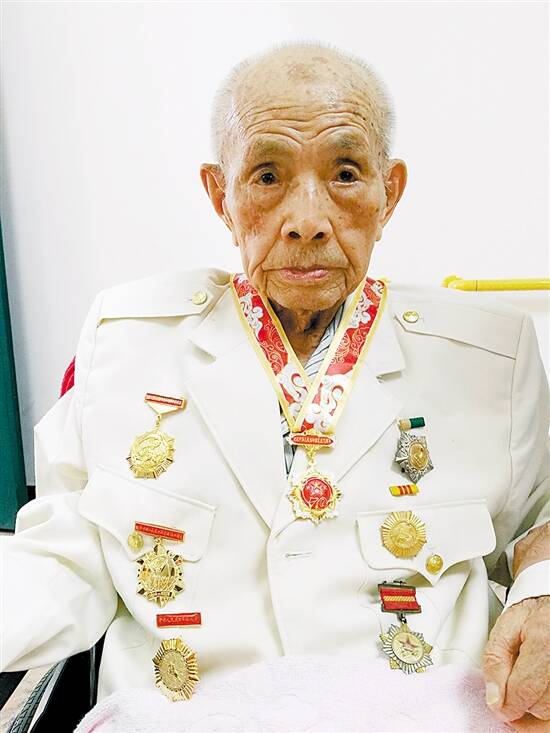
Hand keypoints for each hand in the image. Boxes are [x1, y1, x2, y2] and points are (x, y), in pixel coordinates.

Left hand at [482, 595, 549, 730]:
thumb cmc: (531, 617)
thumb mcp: (504, 628)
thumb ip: (494, 661)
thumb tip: (494, 699)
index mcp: (544, 641)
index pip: (524, 689)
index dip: (506, 703)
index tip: (496, 703)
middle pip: (540, 706)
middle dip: (520, 703)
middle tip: (508, 690)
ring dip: (534, 710)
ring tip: (521, 694)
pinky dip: (545, 713)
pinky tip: (534, 703)